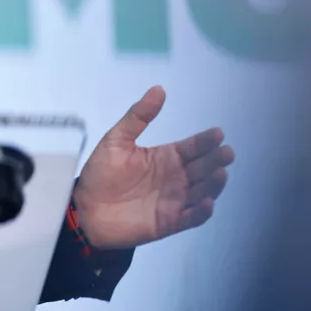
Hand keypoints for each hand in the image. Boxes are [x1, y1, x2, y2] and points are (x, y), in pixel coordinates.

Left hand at [73, 86, 233, 249]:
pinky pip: (191, 218)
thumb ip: (138, 116)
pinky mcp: (169, 221)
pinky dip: (201, 212)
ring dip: (213, 184)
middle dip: (216, 159)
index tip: (217, 133)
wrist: (85, 208)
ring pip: (202, 191)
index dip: (205, 141)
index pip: (193, 147)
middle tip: (226, 152)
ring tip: (219, 173)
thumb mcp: (116, 140)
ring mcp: (174, 200)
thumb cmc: (101, 173)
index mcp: (166, 157)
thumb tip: (159, 89)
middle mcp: (176, 178)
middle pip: (203, 167)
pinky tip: (207, 203)